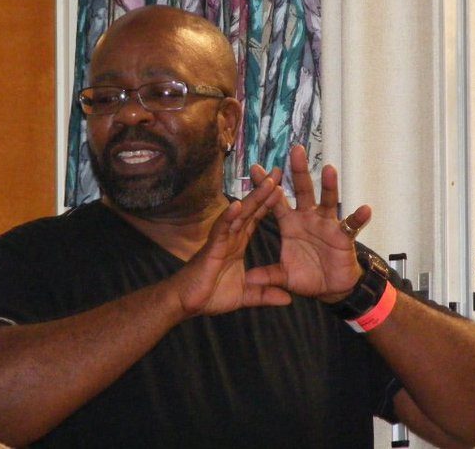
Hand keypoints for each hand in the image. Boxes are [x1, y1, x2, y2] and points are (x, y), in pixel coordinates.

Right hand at [171, 170, 290, 316]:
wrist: (186, 303)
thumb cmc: (211, 295)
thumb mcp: (246, 296)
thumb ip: (265, 294)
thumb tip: (288, 300)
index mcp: (238, 243)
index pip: (256, 218)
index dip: (269, 203)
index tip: (283, 186)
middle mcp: (231, 236)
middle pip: (251, 209)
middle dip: (264, 190)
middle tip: (278, 170)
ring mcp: (221, 239)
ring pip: (239, 214)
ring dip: (253, 198)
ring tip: (267, 182)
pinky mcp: (211, 247)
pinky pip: (221, 229)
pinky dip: (228, 217)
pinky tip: (237, 205)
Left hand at [246, 145, 370, 302]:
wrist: (330, 288)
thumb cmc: (306, 276)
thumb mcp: (283, 276)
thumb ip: (267, 275)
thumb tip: (248, 279)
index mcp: (290, 224)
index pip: (276, 200)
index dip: (266, 186)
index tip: (256, 168)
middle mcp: (308, 218)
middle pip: (302, 190)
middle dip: (299, 171)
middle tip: (295, 150)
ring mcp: (326, 224)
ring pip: (327, 201)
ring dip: (329, 186)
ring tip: (329, 170)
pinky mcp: (343, 236)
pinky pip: (351, 225)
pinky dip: (358, 218)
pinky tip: (364, 210)